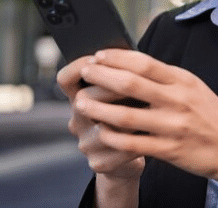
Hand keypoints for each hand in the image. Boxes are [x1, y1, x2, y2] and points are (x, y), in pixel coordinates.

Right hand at [57, 57, 144, 207]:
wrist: (132, 155)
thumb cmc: (133, 112)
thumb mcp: (127, 92)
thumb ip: (125, 76)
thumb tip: (133, 55)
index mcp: (81, 97)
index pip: (66, 79)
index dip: (77, 67)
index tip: (96, 58)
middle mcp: (78, 120)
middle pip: (83, 99)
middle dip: (109, 89)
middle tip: (132, 83)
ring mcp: (86, 143)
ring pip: (103, 127)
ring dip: (127, 117)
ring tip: (147, 109)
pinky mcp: (99, 163)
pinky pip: (119, 150)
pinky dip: (137, 141)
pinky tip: (152, 133)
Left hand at [76, 49, 217, 204]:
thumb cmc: (211, 115)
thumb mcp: (194, 88)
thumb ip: (166, 77)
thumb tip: (132, 63)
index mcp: (183, 81)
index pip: (144, 62)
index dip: (117, 57)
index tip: (98, 55)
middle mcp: (177, 100)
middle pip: (130, 83)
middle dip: (101, 76)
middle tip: (84, 73)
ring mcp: (172, 126)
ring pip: (125, 115)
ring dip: (98, 108)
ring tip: (82, 104)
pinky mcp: (169, 150)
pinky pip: (132, 143)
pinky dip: (112, 137)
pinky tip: (101, 131)